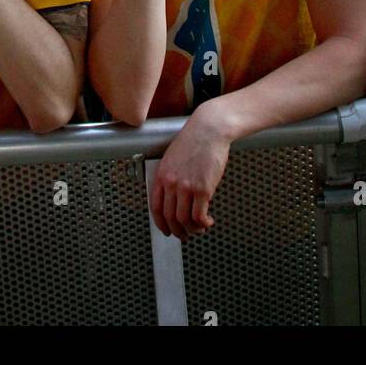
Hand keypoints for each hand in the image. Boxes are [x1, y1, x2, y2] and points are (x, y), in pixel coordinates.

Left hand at [150, 103, 230, 239]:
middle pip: (170, 217)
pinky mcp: (203, 189)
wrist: (209, 129)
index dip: (161, 223)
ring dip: (192, 229)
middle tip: (185, 235)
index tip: (167, 230)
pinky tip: (208, 221)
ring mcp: (187, 186)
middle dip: (178, 231)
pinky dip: (203, 224)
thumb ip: (172, 177)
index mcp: (162, 174)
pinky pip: (199, 216)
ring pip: (184, 220)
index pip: (155, 207)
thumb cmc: (195, 140)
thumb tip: (177, 198)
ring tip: (199, 228)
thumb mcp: (174, 157)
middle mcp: (172, 183)